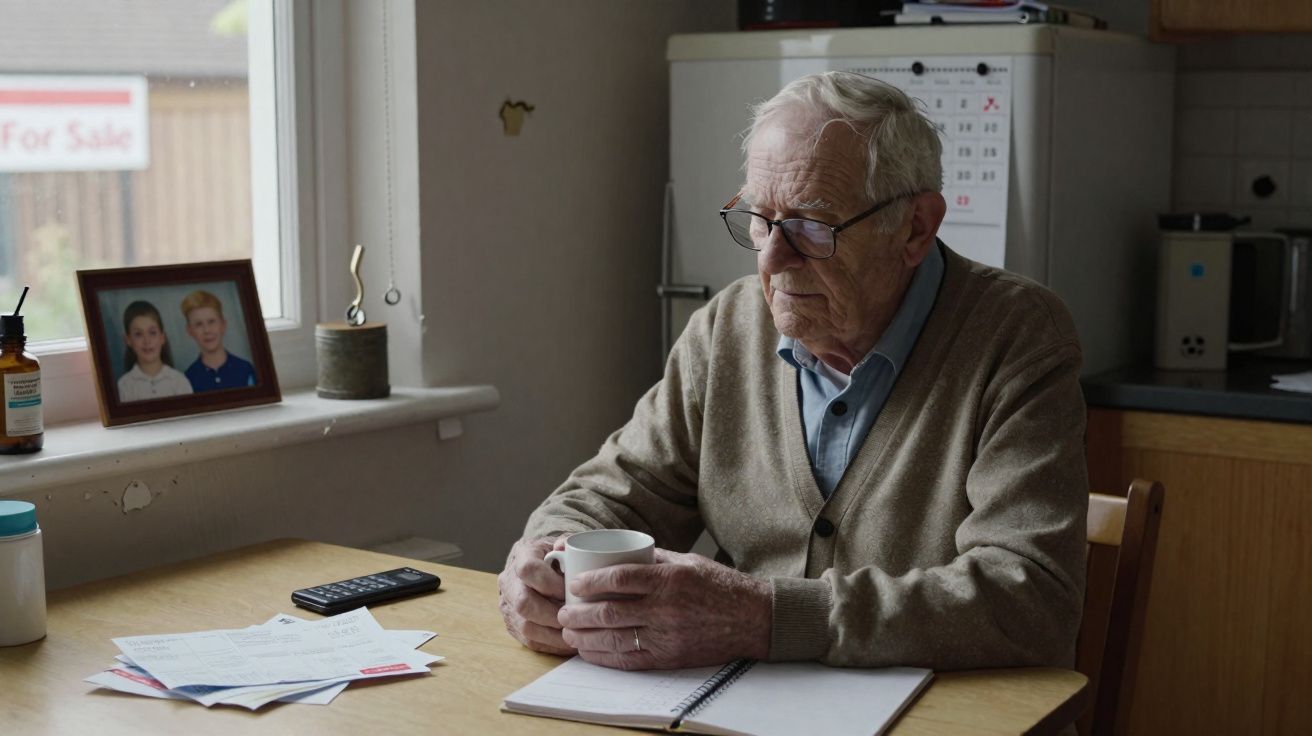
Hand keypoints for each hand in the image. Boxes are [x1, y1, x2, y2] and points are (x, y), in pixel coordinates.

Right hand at [498, 536, 574, 655]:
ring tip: (577, 632)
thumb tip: (564, 547)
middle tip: (576, 617)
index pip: (528, 570)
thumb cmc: (556, 555)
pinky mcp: (513, 625)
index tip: (571, 590)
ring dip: (554, 634)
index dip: (550, 583)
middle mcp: (509, 581)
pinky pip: (530, 641)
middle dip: (553, 614)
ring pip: (526, 626)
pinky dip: (552, 645)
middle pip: (524, 603)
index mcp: (521, 556)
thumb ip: (567, 541)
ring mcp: (508, 605)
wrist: (541, 564)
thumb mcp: (563, 542)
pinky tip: (570, 642)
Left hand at [556, 548, 770, 669]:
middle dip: (579, 613)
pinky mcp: (670, 657)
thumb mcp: (686, 561)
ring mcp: (667, 635)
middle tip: (563, 610)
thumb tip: (614, 552)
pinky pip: (630, 660)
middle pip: (610, 612)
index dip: (591, 582)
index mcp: (669, 579)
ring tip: (569, 631)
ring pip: (615, 639)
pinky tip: (590, 650)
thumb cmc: (718, 585)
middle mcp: (666, 608)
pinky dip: (605, 657)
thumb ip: (652, 559)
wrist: (752, 618)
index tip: (574, 584)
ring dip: (585, 637)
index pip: (620, 579)